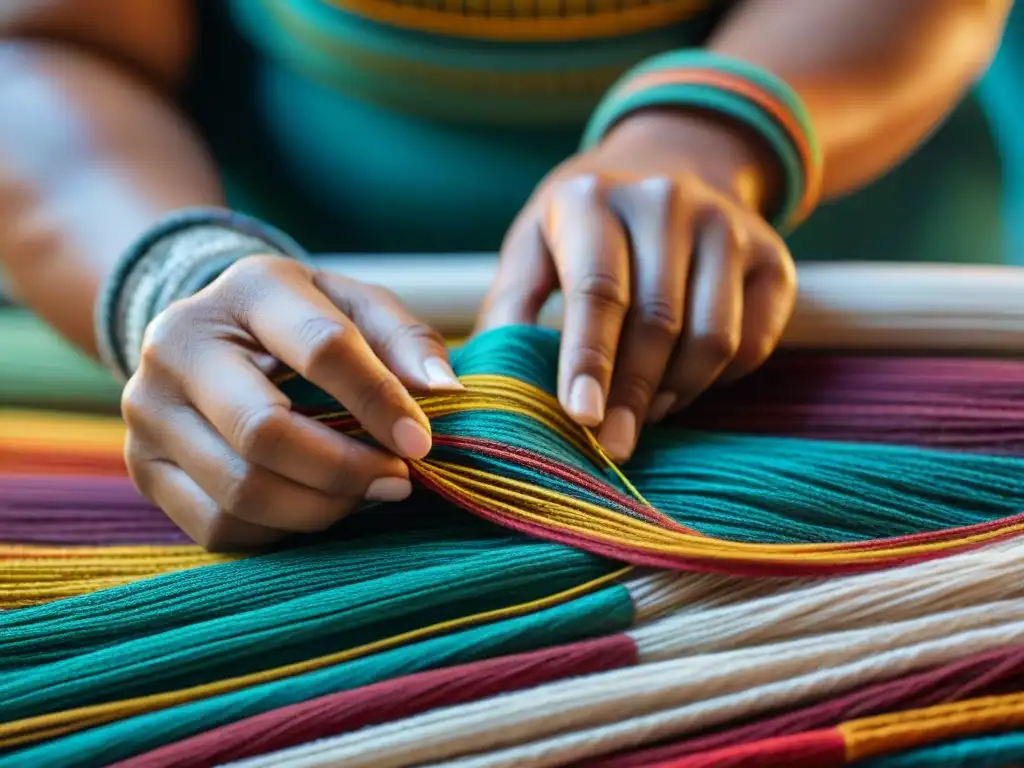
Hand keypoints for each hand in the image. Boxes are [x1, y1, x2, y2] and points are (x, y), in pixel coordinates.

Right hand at [121, 255, 462, 549]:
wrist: (210, 335)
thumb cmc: (303, 322)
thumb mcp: (355, 306)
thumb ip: (406, 340)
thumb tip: (443, 392)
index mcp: (248, 288)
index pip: (321, 347)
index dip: (379, 401)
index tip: (422, 443)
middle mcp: (179, 344)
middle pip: (264, 431)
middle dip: (346, 469)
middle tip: (397, 481)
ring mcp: (148, 409)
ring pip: (240, 489)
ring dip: (321, 507)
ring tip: (365, 495)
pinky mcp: (143, 466)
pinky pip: (217, 526)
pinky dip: (280, 530)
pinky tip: (315, 507)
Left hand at [477, 111, 796, 461]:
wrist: (672, 165)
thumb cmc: (584, 228)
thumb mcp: (533, 247)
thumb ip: (509, 309)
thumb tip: (480, 385)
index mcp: (593, 198)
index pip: (598, 291)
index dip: (590, 360)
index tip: (583, 420)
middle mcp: (666, 201)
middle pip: (657, 321)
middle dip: (632, 395)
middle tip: (611, 447)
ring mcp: (726, 225)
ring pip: (712, 338)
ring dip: (676, 392)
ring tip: (643, 413)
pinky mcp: (772, 256)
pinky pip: (753, 341)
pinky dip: (718, 380)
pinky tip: (680, 385)